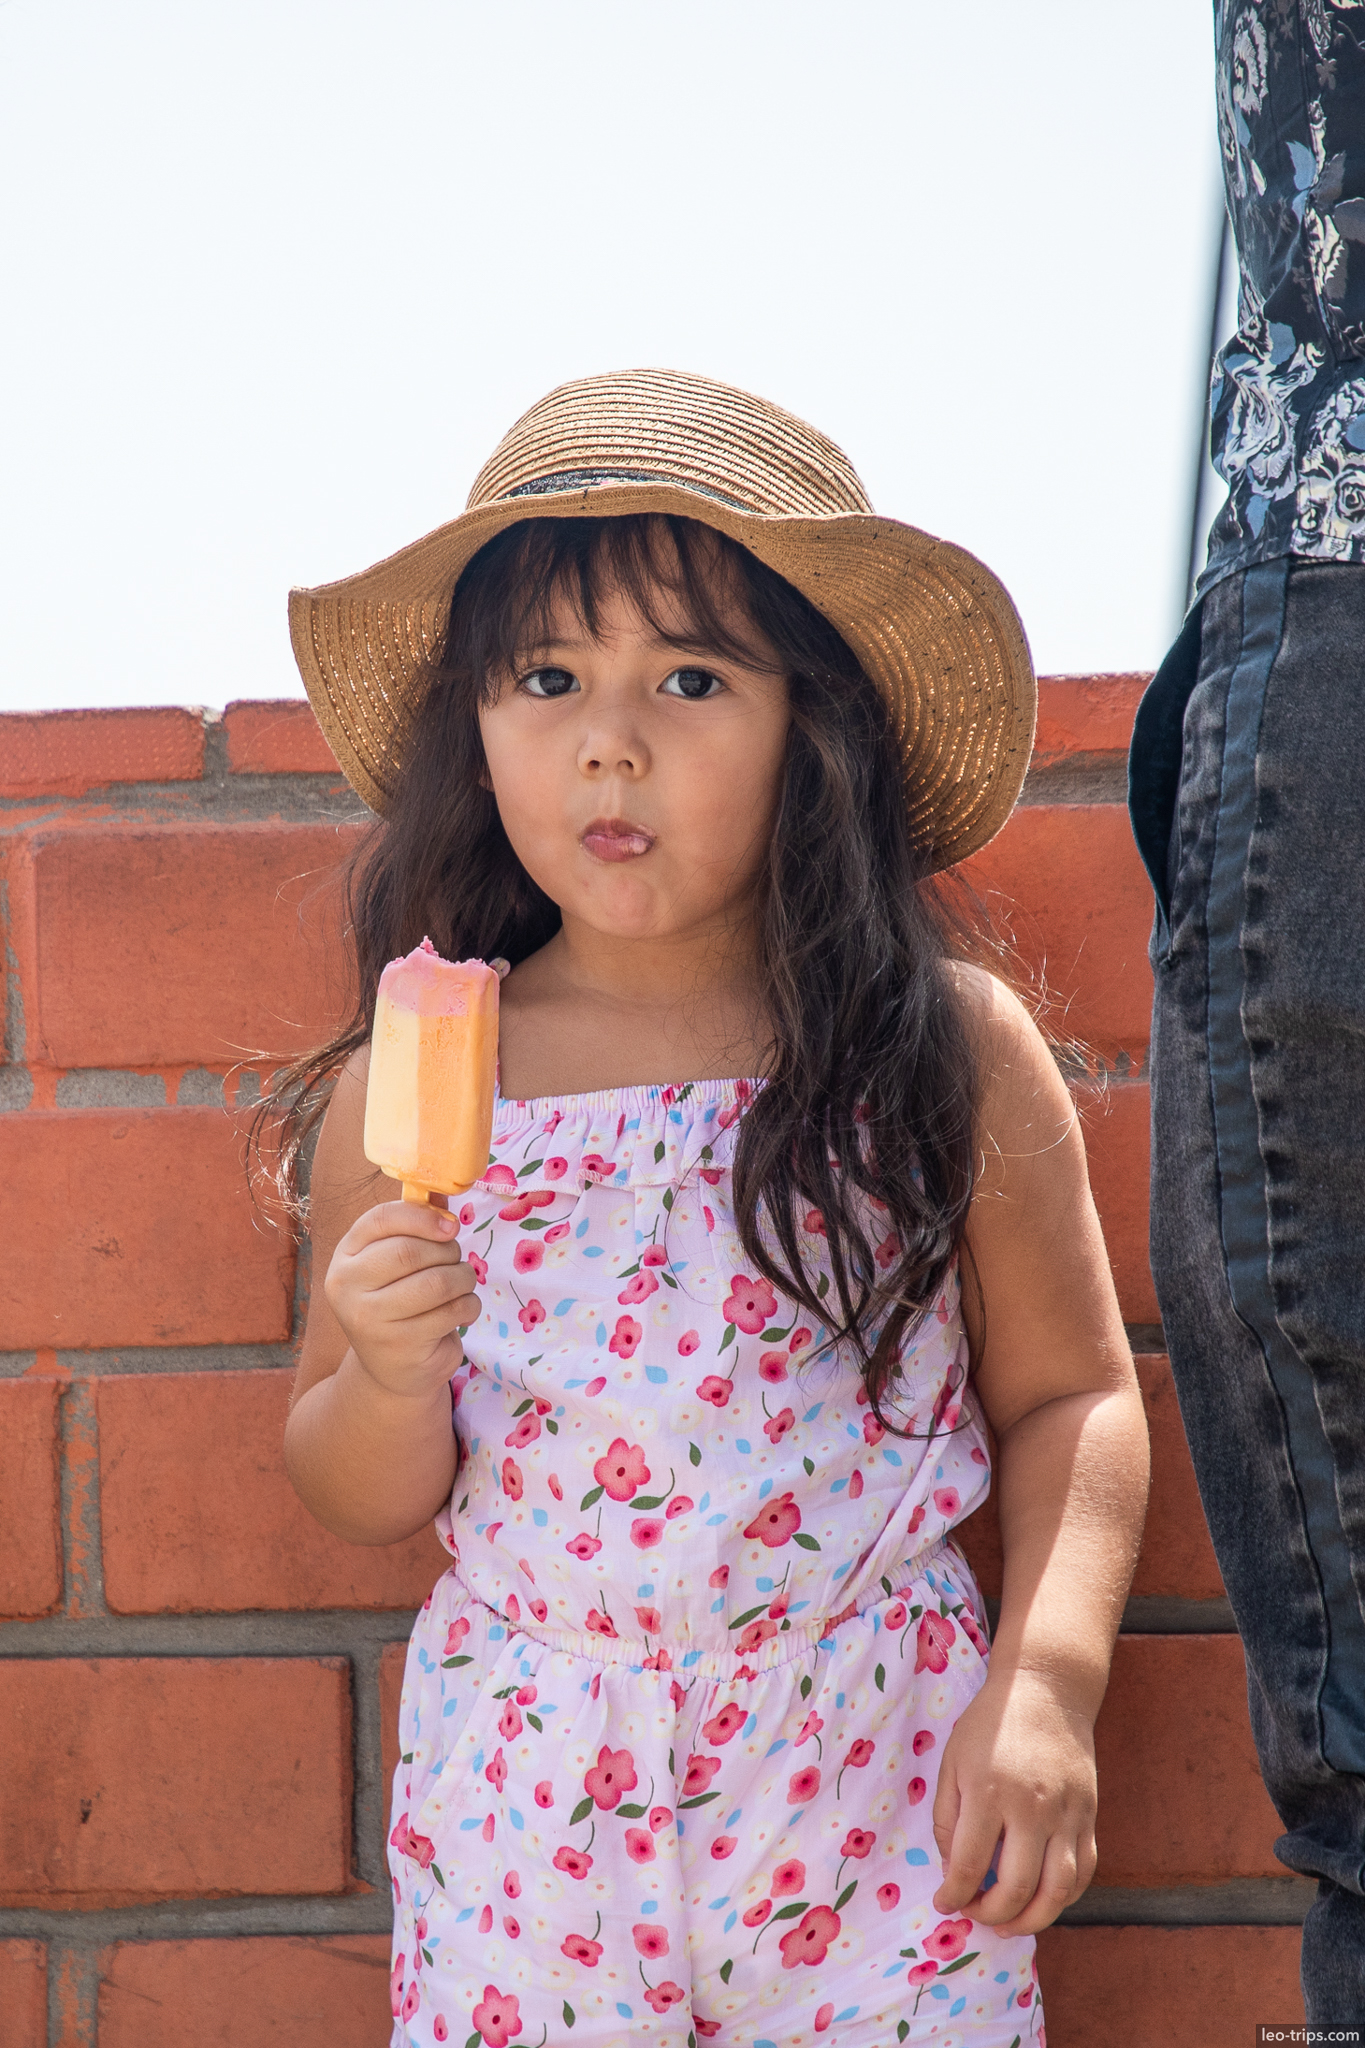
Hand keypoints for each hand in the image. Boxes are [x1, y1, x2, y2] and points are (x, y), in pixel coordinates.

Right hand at [324, 1200, 480, 1399]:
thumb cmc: (400, 1304)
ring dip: (463, 1278)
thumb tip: (441, 1192)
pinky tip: (460, 1310)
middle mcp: (347, 1287)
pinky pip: (451, 1311)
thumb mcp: (397, 1264)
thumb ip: (415, 1227)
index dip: (422, 1217)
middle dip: (447, 1252)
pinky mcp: (399, 1345)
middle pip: (411, 1252)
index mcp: (345, 1257)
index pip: (380, 1220)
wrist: (392, 1370)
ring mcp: (369, 1320)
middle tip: (456, 1260)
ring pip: (436, 1282)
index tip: (450, 1226)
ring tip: (462, 1284)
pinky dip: (468, 1305)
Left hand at [930, 1665, 1097, 1935]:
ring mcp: (1067, 1815)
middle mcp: (1032, 1809)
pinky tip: (1042, 1900)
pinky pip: (1083, 1872)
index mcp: (989, 1793)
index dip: (953, 1896)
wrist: (1047, 1690)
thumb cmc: (990, 1724)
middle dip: (990, 1914)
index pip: (968, 1865)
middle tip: (975, 1914)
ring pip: (1057, 1892)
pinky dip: (1064, 1898)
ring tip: (1008, 1924)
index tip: (945, 1904)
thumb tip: (952, 1870)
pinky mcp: (1089, 1816)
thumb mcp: (952, 1761)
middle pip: (1016, 1888)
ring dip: (1031, 1920)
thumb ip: (947, 1818)